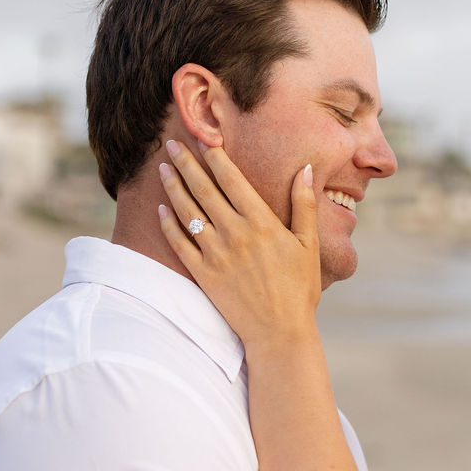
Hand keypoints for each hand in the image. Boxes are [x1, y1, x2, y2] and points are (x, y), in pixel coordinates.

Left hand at [157, 137, 320, 346]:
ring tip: (163, 169)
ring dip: (173, 187)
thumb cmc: (299, 289)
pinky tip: (161, 209)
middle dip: (185, 163)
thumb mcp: (309, 244)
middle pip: (203, 189)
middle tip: (170, 144)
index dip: (214, 156)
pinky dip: (168, 224)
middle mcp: (235, 233)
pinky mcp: (203, 274)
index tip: (203, 138)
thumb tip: (306, 169)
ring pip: (187, 212)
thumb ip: (304, 205)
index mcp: (261, 222)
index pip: (231, 179)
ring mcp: (216, 253)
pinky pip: (179, 243)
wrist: (279, 332)